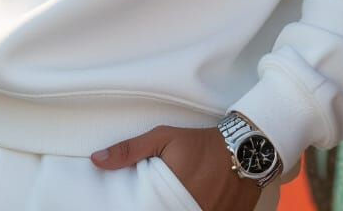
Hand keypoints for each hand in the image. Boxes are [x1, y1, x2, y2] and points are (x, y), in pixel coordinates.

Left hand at [90, 124, 260, 210]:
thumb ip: (130, 151)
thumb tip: (97, 161)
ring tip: (177, 198)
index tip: (141, 203)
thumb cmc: (199, 143)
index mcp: (172, 198)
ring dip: (180, 208)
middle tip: (161, 198)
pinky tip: (194, 203)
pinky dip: (199, 210)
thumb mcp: (163, 138)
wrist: (245, 148)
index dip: (145, 207)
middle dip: (161, 207)